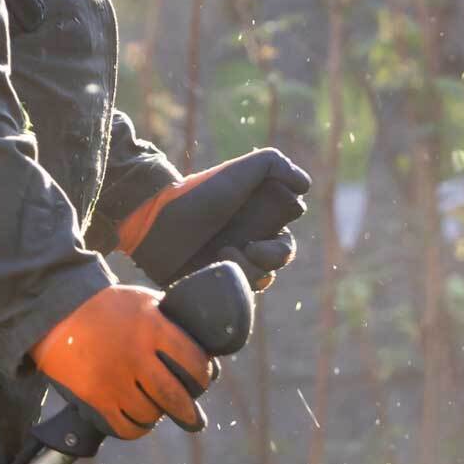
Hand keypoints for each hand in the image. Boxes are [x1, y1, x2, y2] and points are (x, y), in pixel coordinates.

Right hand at [32, 284, 215, 439]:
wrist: (56, 313)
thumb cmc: (106, 307)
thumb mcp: (142, 301)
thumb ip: (169, 322)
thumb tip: (199, 347)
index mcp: (152, 328)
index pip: (193, 362)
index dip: (203, 377)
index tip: (201, 381)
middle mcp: (135, 356)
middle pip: (175, 397)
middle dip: (188, 411)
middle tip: (192, 417)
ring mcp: (114, 380)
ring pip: (150, 415)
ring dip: (157, 416)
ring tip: (156, 409)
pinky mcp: (95, 398)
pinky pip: (125, 428)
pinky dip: (136, 428)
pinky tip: (138, 420)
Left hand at [117, 148, 313, 289]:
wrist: (158, 219)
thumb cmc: (200, 192)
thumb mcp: (241, 169)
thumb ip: (275, 165)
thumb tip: (305, 186)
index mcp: (258, 221)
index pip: (285, 240)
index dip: (282, 240)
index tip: (267, 232)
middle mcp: (247, 244)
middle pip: (278, 263)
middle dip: (272, 259)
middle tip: (251, 249)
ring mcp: (229, 266)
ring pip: (260, 281)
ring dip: (249, 270)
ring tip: (222, 253)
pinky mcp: (213, 284)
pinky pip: (234, 298)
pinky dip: (232, 286)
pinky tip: (213, 268)